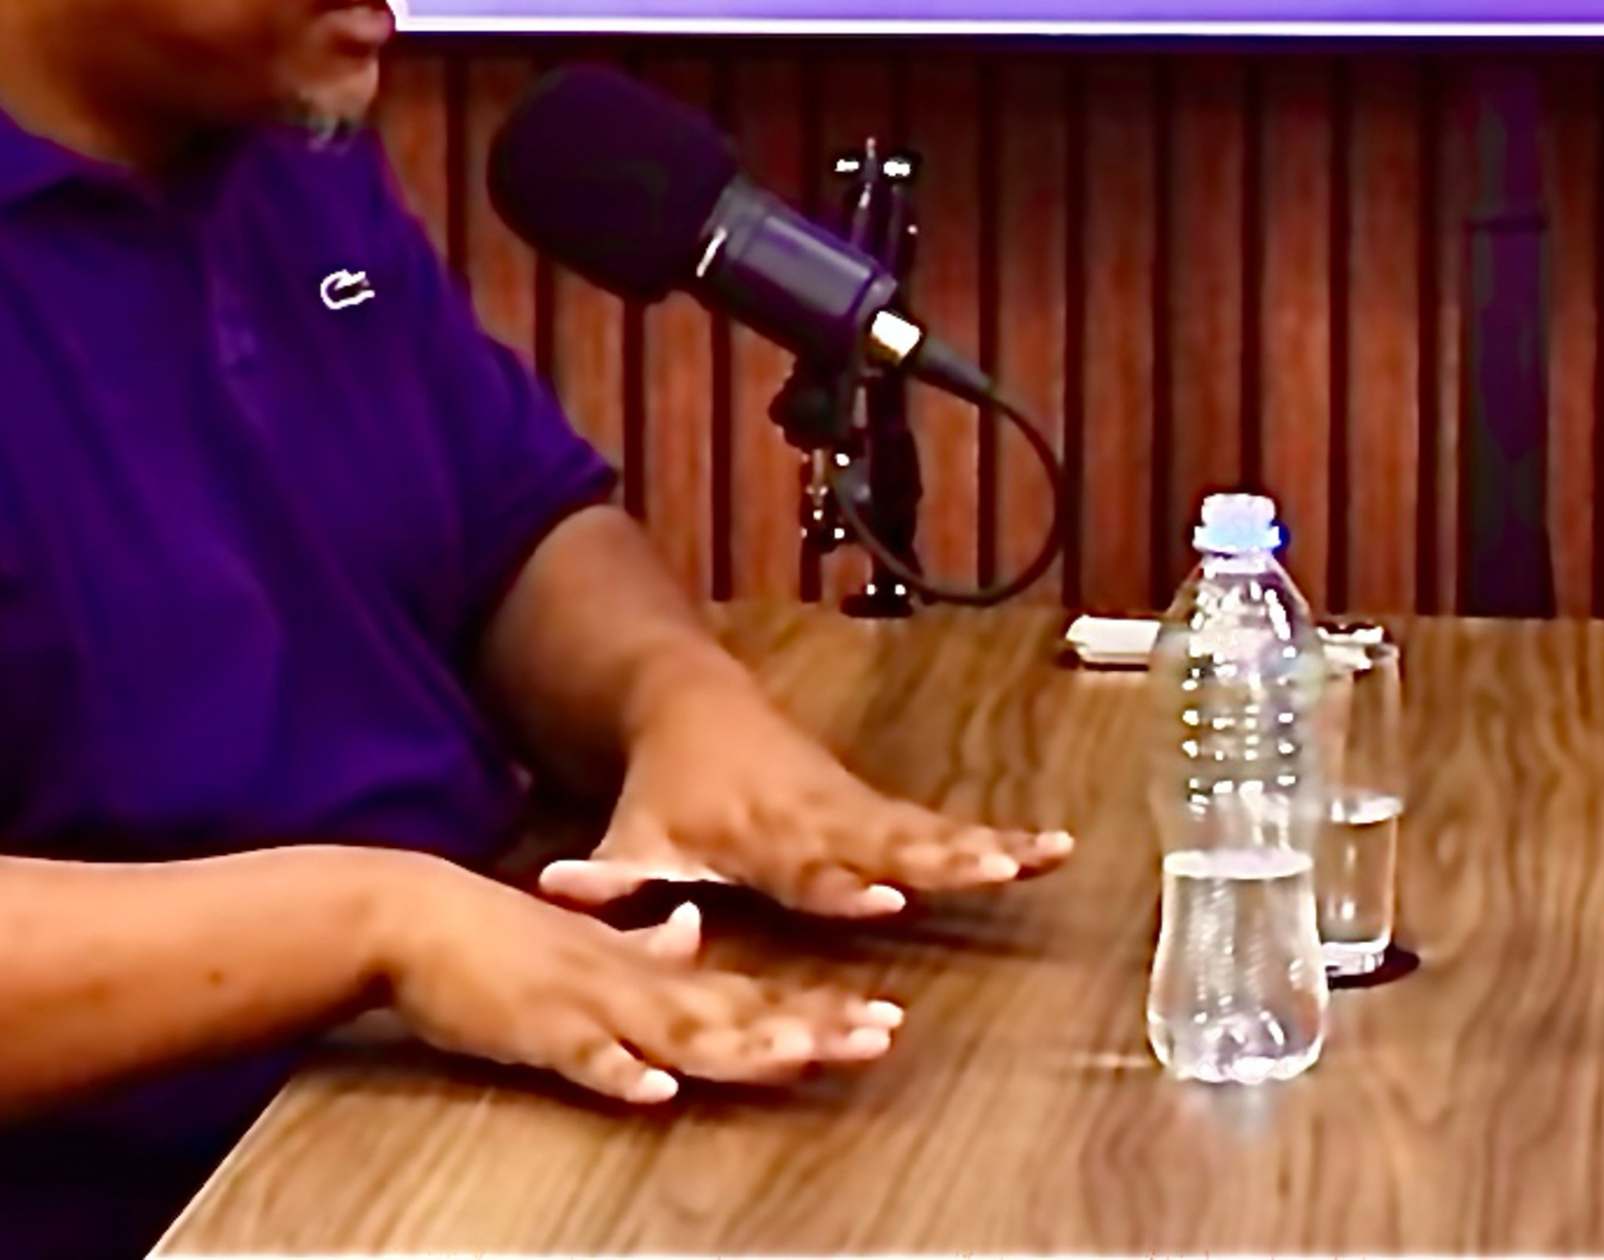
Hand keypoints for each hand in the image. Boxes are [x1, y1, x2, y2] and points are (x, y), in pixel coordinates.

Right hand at [375, 856, 905, 1107]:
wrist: (423, 917)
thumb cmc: (509, 945)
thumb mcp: (592, 945)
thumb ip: (644, 945)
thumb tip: (690, 930)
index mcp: (655, 971)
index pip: (754, 996)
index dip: (818, 1011)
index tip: (883, 1020)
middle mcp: (638, 984)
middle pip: (738, 1014)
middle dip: (810, 1028)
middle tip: (881, 1035)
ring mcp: (591, 1003)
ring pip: (678, 1031)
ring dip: (739, 1046)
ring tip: (801, 1058)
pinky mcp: (537, 1027)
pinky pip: (584, 1058)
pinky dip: (619, 1073)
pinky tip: (654, 1090)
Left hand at [537, 667, 1072, 922]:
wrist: (694, 707)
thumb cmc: (662, 791)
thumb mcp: (627, 832)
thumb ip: (604, 874)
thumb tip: (557, 891)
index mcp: (762, 832)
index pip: (811, 863)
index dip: (847, 881)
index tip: (891, 896)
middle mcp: (819, 815)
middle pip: (891, 839)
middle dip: (946, 856)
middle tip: (1000, 869)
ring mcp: (854, 806)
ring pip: (929, 827)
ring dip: (988, 843)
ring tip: (1044, 856)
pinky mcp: (876, 806)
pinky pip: (941, 825)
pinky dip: (996, 837)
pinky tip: (1047, 851)